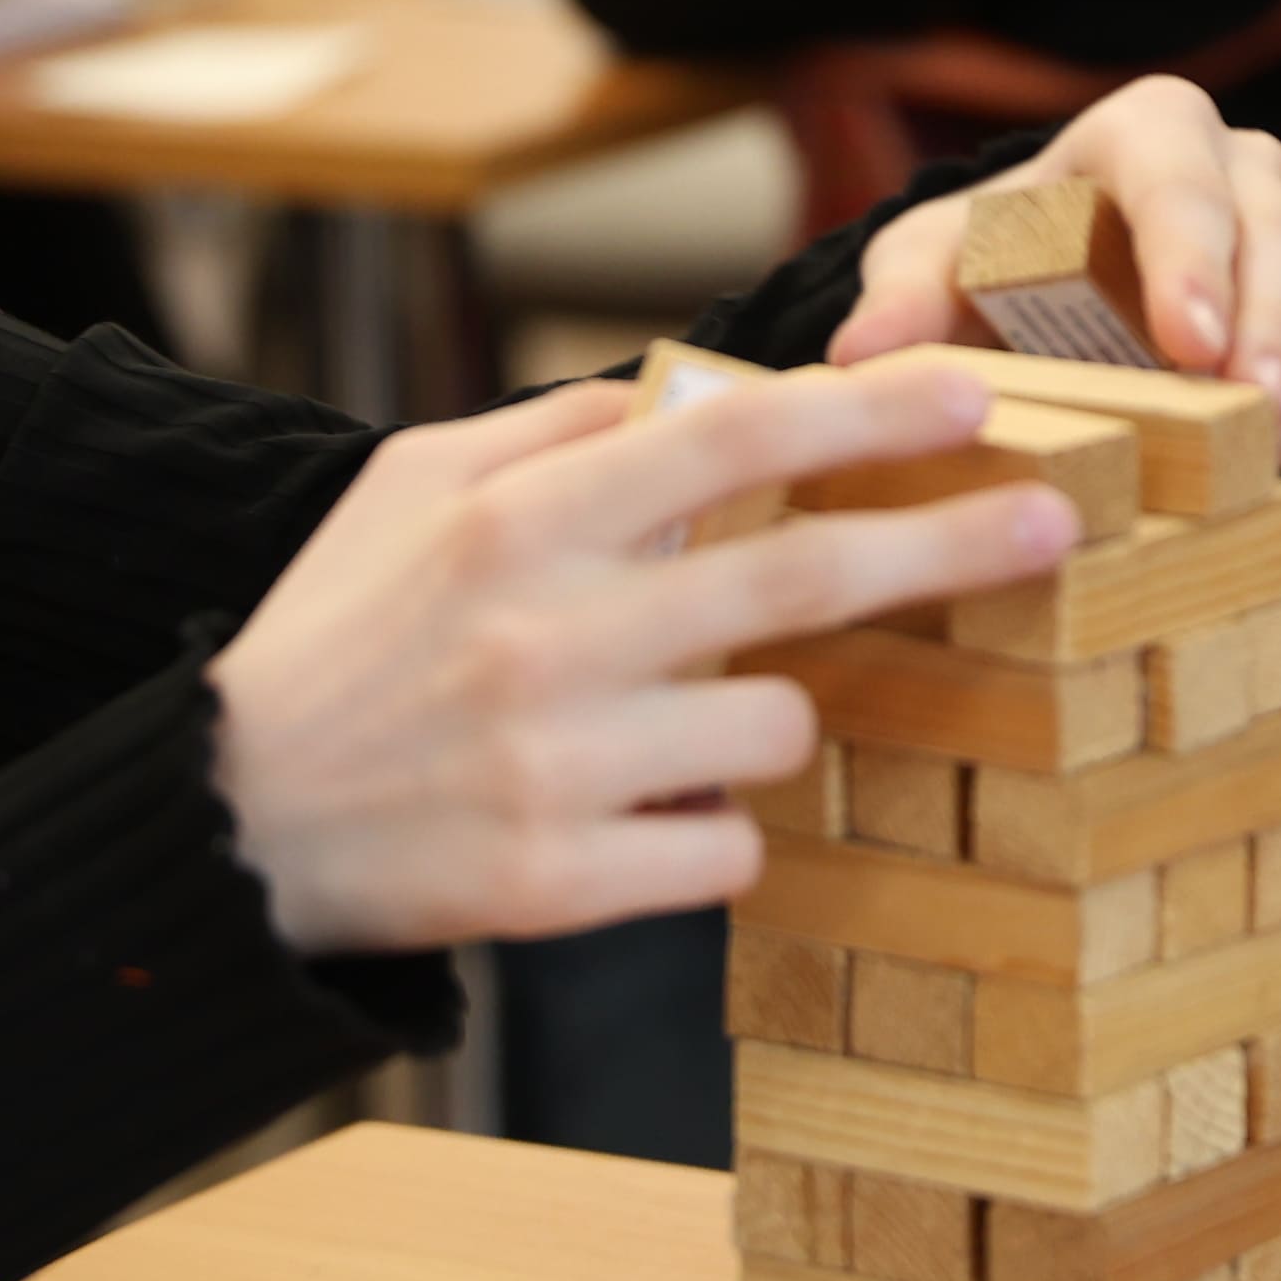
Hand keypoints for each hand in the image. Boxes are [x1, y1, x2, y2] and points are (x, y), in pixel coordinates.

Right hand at [214, 353, 1083, 950]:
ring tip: (688, 726)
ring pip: (776, 736)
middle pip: (798, 580)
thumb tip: (682, 398)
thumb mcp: (413, 490)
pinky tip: (648, 818)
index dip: (863, 416)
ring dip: (776, 728)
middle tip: (1055, 524)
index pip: (727, 440)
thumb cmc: (335, 639)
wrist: (226, 819)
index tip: (970, 400)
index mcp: (517, 521)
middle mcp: (546, 634)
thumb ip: (551, 438)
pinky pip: (723, 856)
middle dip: (948, 546)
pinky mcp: (554, 882)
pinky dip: (715, 838)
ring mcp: (556, 765)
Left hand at [827, 76, 1280, 463]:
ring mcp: (1278, 220)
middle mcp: (1226, 160)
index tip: (1187, 342)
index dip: (1190, 254)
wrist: (1032, 289)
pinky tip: (1279, 447)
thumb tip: (857, 356)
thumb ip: (900, 300)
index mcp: (1139, 130)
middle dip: (1267, 312)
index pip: (1177, 173)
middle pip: (1273, 217)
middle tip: (1249, 401)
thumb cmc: (987, 261)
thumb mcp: (930, 268)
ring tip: (1271, 437)